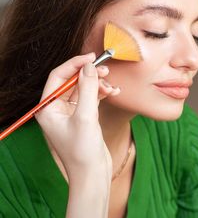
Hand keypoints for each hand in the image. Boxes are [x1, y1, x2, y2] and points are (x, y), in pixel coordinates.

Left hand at [35, 53, 119, 183]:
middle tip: (105, 69)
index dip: (74, 64)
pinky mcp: (82, 115)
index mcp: (48, 108)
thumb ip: (87, 88)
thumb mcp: (85, 116)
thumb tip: (90, 66)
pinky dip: (101, 92)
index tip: (91, 58)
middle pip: (72, 80)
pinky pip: (90, 96)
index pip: (58, 76)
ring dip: (98, 83)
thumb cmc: (82, 151)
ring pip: (83, 87)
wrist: (92, 175)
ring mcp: (70, 112)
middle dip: (89, 74)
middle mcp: (56, 108)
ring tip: (111, 86)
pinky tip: (113, 92)